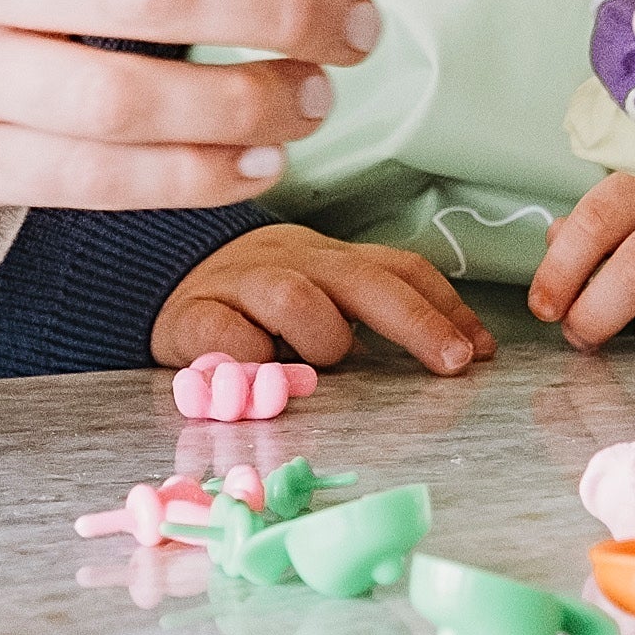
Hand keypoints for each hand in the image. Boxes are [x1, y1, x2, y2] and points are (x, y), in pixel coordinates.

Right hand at [153, 224, 495, 374]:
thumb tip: (460, 351)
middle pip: (362, 280)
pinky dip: (250, 360)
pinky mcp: (192, 316)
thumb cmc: (251, 301)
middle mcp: (292, 260)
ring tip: (316, 370)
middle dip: (416, 322)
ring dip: (322, 340)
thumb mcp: (315, 293)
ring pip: (297, 298)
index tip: (482, 350)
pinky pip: (229, 335)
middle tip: (453, 363)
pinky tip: (255, 377)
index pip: (398, 268)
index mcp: (329, 257)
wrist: (151, 280)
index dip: (445, 306)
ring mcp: (241, 284)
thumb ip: (367, 311)